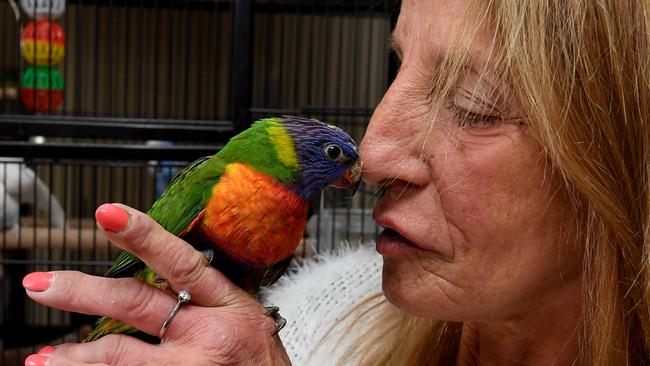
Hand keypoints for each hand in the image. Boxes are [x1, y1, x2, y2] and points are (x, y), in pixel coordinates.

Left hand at [23, 203, 290, 365]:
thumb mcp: (246, 323)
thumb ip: (206, 304)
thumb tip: (151, 291)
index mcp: (230, 305)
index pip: (181, 261)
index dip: (142, 235)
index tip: (107, 214)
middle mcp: (211, 336)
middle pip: (136, 304)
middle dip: (82, 292)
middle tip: (41, 284)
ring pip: (118, 356)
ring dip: (73, 358)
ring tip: (43, 359)